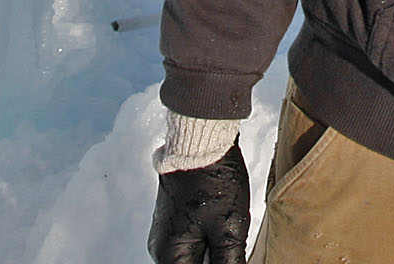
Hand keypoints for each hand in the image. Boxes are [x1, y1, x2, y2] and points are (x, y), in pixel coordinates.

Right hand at [148, 143, 250, 263]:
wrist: (202, 141)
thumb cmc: (215, 182)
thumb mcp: (229, 230)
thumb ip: (228, 263)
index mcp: (170, 256)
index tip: (229, 253)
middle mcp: (162, 249)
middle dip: (216, 259)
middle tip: (232, 241)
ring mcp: (166, 234)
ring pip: (194, 257)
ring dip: (214, 253)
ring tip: (228, 231)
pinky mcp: (174, 221)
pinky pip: (192, 243)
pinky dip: (210, 241)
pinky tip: (223, 225)